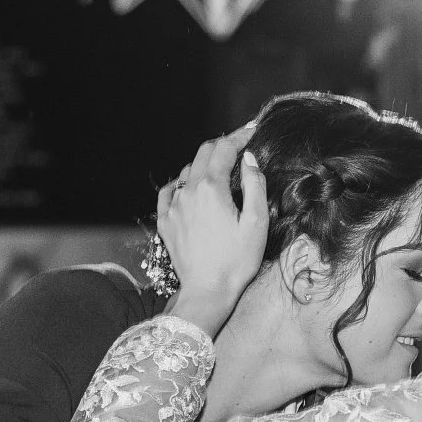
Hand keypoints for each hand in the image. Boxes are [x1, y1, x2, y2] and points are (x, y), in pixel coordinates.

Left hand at [158, 128, 266, 336]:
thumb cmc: (236, 261)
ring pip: (187, 172)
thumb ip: (254, 185)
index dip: (240, 136)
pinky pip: (170, 192)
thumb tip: (249, 159)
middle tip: (239, 145)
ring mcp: (173, 207)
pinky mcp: (165, 222)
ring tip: (220, 169)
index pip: (224, 149)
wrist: (207, 292)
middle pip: (203, 153)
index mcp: (211, 188)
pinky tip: (190, 188)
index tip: (252, 130)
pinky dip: (182, 184)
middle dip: (222, 145)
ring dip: (204, 165)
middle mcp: (187, 192)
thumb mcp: (257, 222)